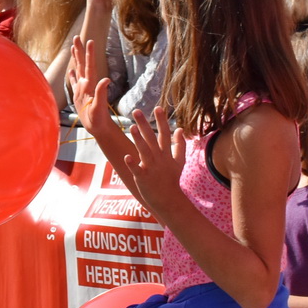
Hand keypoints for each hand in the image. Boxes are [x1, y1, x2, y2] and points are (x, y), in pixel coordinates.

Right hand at [66, 37, 114, 131]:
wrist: (98, 127)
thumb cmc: (98, 119)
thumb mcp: (99, 107)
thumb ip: (101, 93)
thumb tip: (106, 79)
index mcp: (90, 85)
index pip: (90, 66)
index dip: (89, 54)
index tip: (90, 41)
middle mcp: (86, 84)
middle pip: (83, 64)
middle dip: (80, 50)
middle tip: (77, 37)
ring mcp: (82, 89)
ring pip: (78, 69)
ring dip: (76, 58)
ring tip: (74, 47)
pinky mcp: (78, 95)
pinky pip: (74, 82)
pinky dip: (72, 74)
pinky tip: (71, 69)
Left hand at [122, 106, 191, 220]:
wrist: (168, 199)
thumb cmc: (171, 179)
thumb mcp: (179, 161)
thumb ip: (180, 145)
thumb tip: (180, 129)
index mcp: (166, 154)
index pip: (165, 134)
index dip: (161, 121)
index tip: (158, 107)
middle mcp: (159, 158)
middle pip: (151, 139)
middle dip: (144, 125)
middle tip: (136, 111)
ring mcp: (151, 168)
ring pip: (144, 151)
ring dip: (138, 140)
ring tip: (131, 127)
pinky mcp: (143, 178)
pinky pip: (137, 169)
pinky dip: (132, 163)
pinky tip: (127, 156)